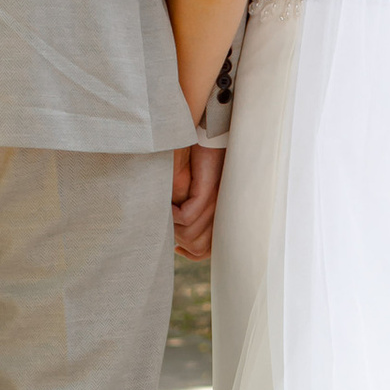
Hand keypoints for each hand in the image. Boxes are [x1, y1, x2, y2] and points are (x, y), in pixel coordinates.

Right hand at [172, 141, 223, 261]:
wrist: (207, 135)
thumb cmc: (196, 162)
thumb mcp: (191, 194)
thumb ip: (187, 214)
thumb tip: (175, 235)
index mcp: (222, 216)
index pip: (209, 250)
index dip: (192, 254)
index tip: (178, 249)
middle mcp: (223, 213)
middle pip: (199, 248)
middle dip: (180, 241)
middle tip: (169, 225)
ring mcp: (216, 203)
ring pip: (191, 235)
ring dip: (174, 227)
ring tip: (167, 212)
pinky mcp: (207, 191)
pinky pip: (187, 216)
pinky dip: (173, 214)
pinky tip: (168, 204)